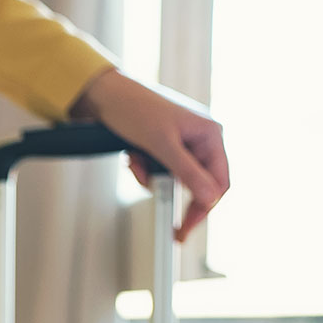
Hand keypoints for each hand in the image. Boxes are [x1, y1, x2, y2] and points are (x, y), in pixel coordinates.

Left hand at [71, 68, 229, 240]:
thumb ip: (186, 172)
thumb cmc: (134, 108)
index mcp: (210, 133)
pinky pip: (160, 170)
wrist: (103, 94)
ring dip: (153, 178)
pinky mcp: (164, 145)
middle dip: (173, 191)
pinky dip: (145, 170)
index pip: (219, 181)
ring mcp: (183, 142)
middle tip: (166, 221)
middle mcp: (201, 138)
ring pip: (175, 179)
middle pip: (198, 183)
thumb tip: (210, 198)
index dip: (204, 207)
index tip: (187, 228)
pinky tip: (133, 157)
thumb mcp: (161, 144)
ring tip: (136, 163)